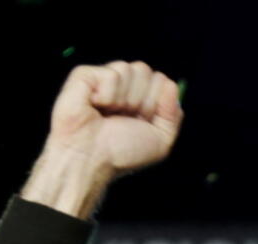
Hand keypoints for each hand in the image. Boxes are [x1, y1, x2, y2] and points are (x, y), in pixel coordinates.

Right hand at [22, 61, 183, 216]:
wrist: (91, 159)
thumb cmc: (121, 153)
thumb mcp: (160, 141)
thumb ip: (173, 114)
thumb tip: (171, 85)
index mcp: (141, 99)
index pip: (161, 80)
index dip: (157, 102)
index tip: (143, 121)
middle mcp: (123, 87)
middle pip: (146, 70)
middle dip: (142, 99)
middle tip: (125, 118)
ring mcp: (103, 79)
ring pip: (130, 69)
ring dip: (125, 99)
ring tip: (109, 114)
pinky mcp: (85, 75)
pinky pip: (112, 74)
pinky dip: (108, 95)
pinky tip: (95, 106)